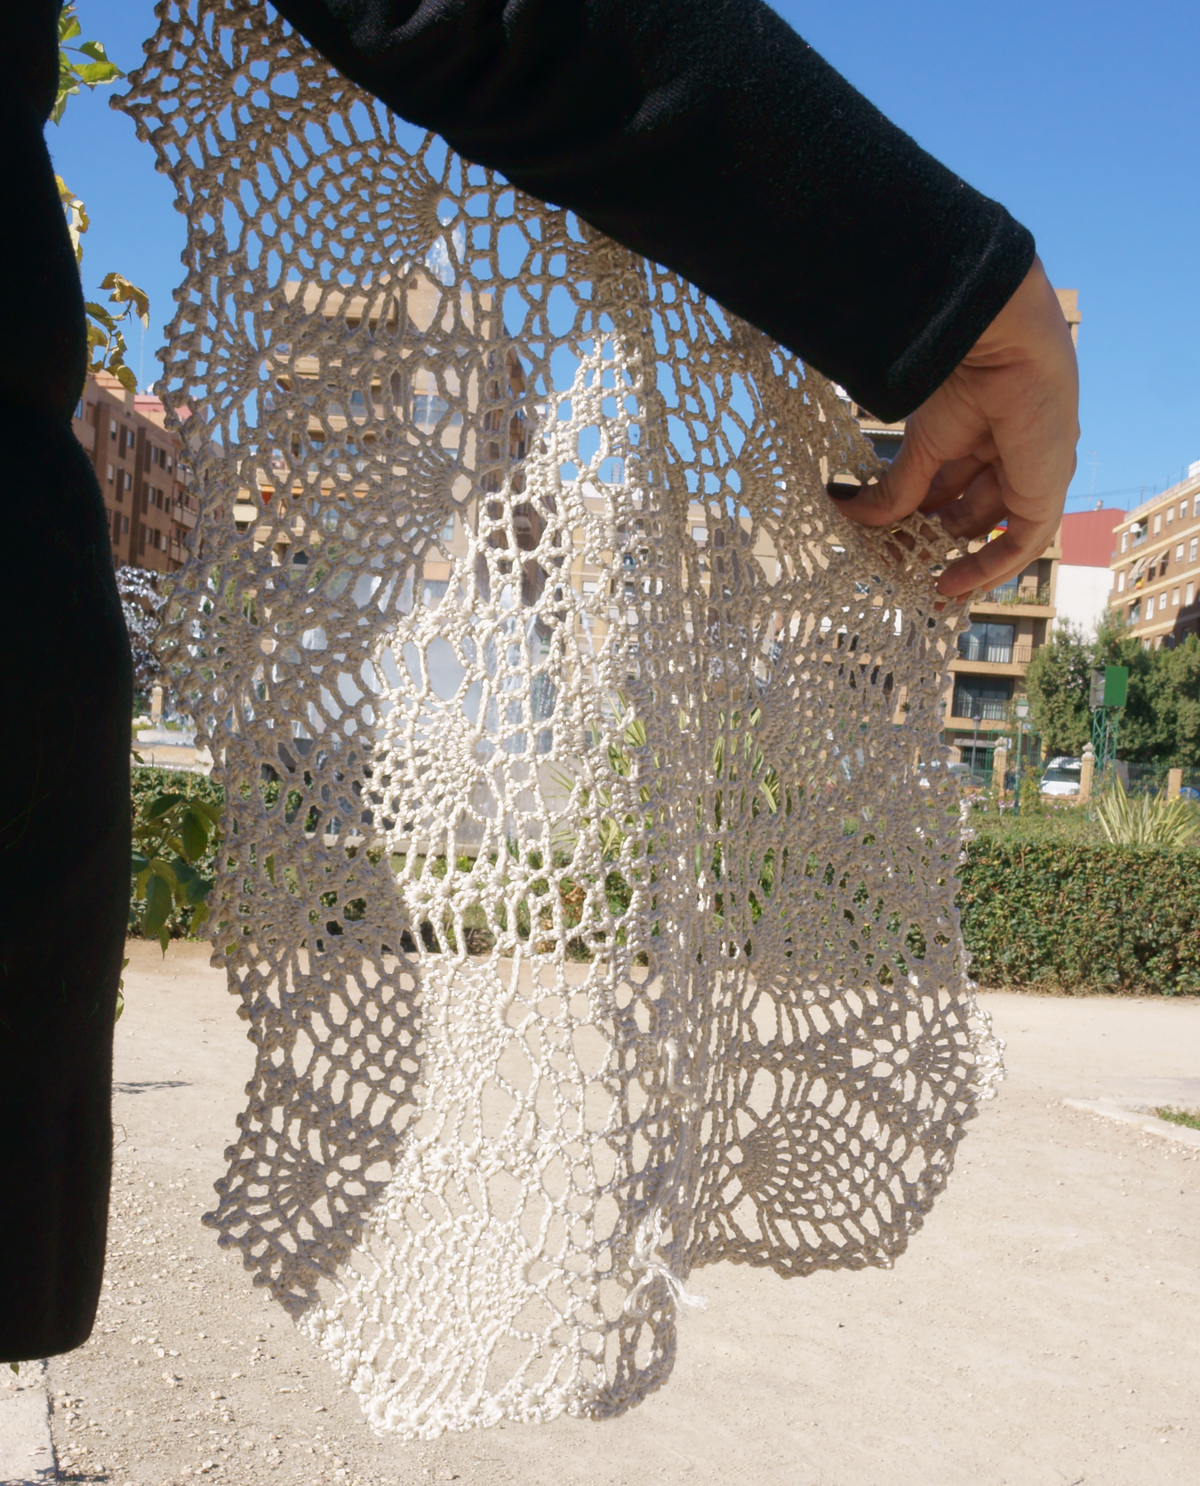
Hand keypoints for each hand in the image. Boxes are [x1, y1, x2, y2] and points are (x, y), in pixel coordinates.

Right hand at [829, 256, 1078, 596]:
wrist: (997, 346)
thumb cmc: (961, 376)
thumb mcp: (921, 445)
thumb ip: (894, 489)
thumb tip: (848, 512)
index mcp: (985, 428)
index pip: (955, 482)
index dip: (924, 512)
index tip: (893, 539)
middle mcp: (1015, 451)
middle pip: (973, 505)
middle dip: (937, 534)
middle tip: (899, 560)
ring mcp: (1034, 471)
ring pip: (995, 526)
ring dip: (958, 554)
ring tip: (921, 580)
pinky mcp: (1045, 490)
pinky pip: (1023, 542)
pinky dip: (989, 568)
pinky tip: (953, 585)